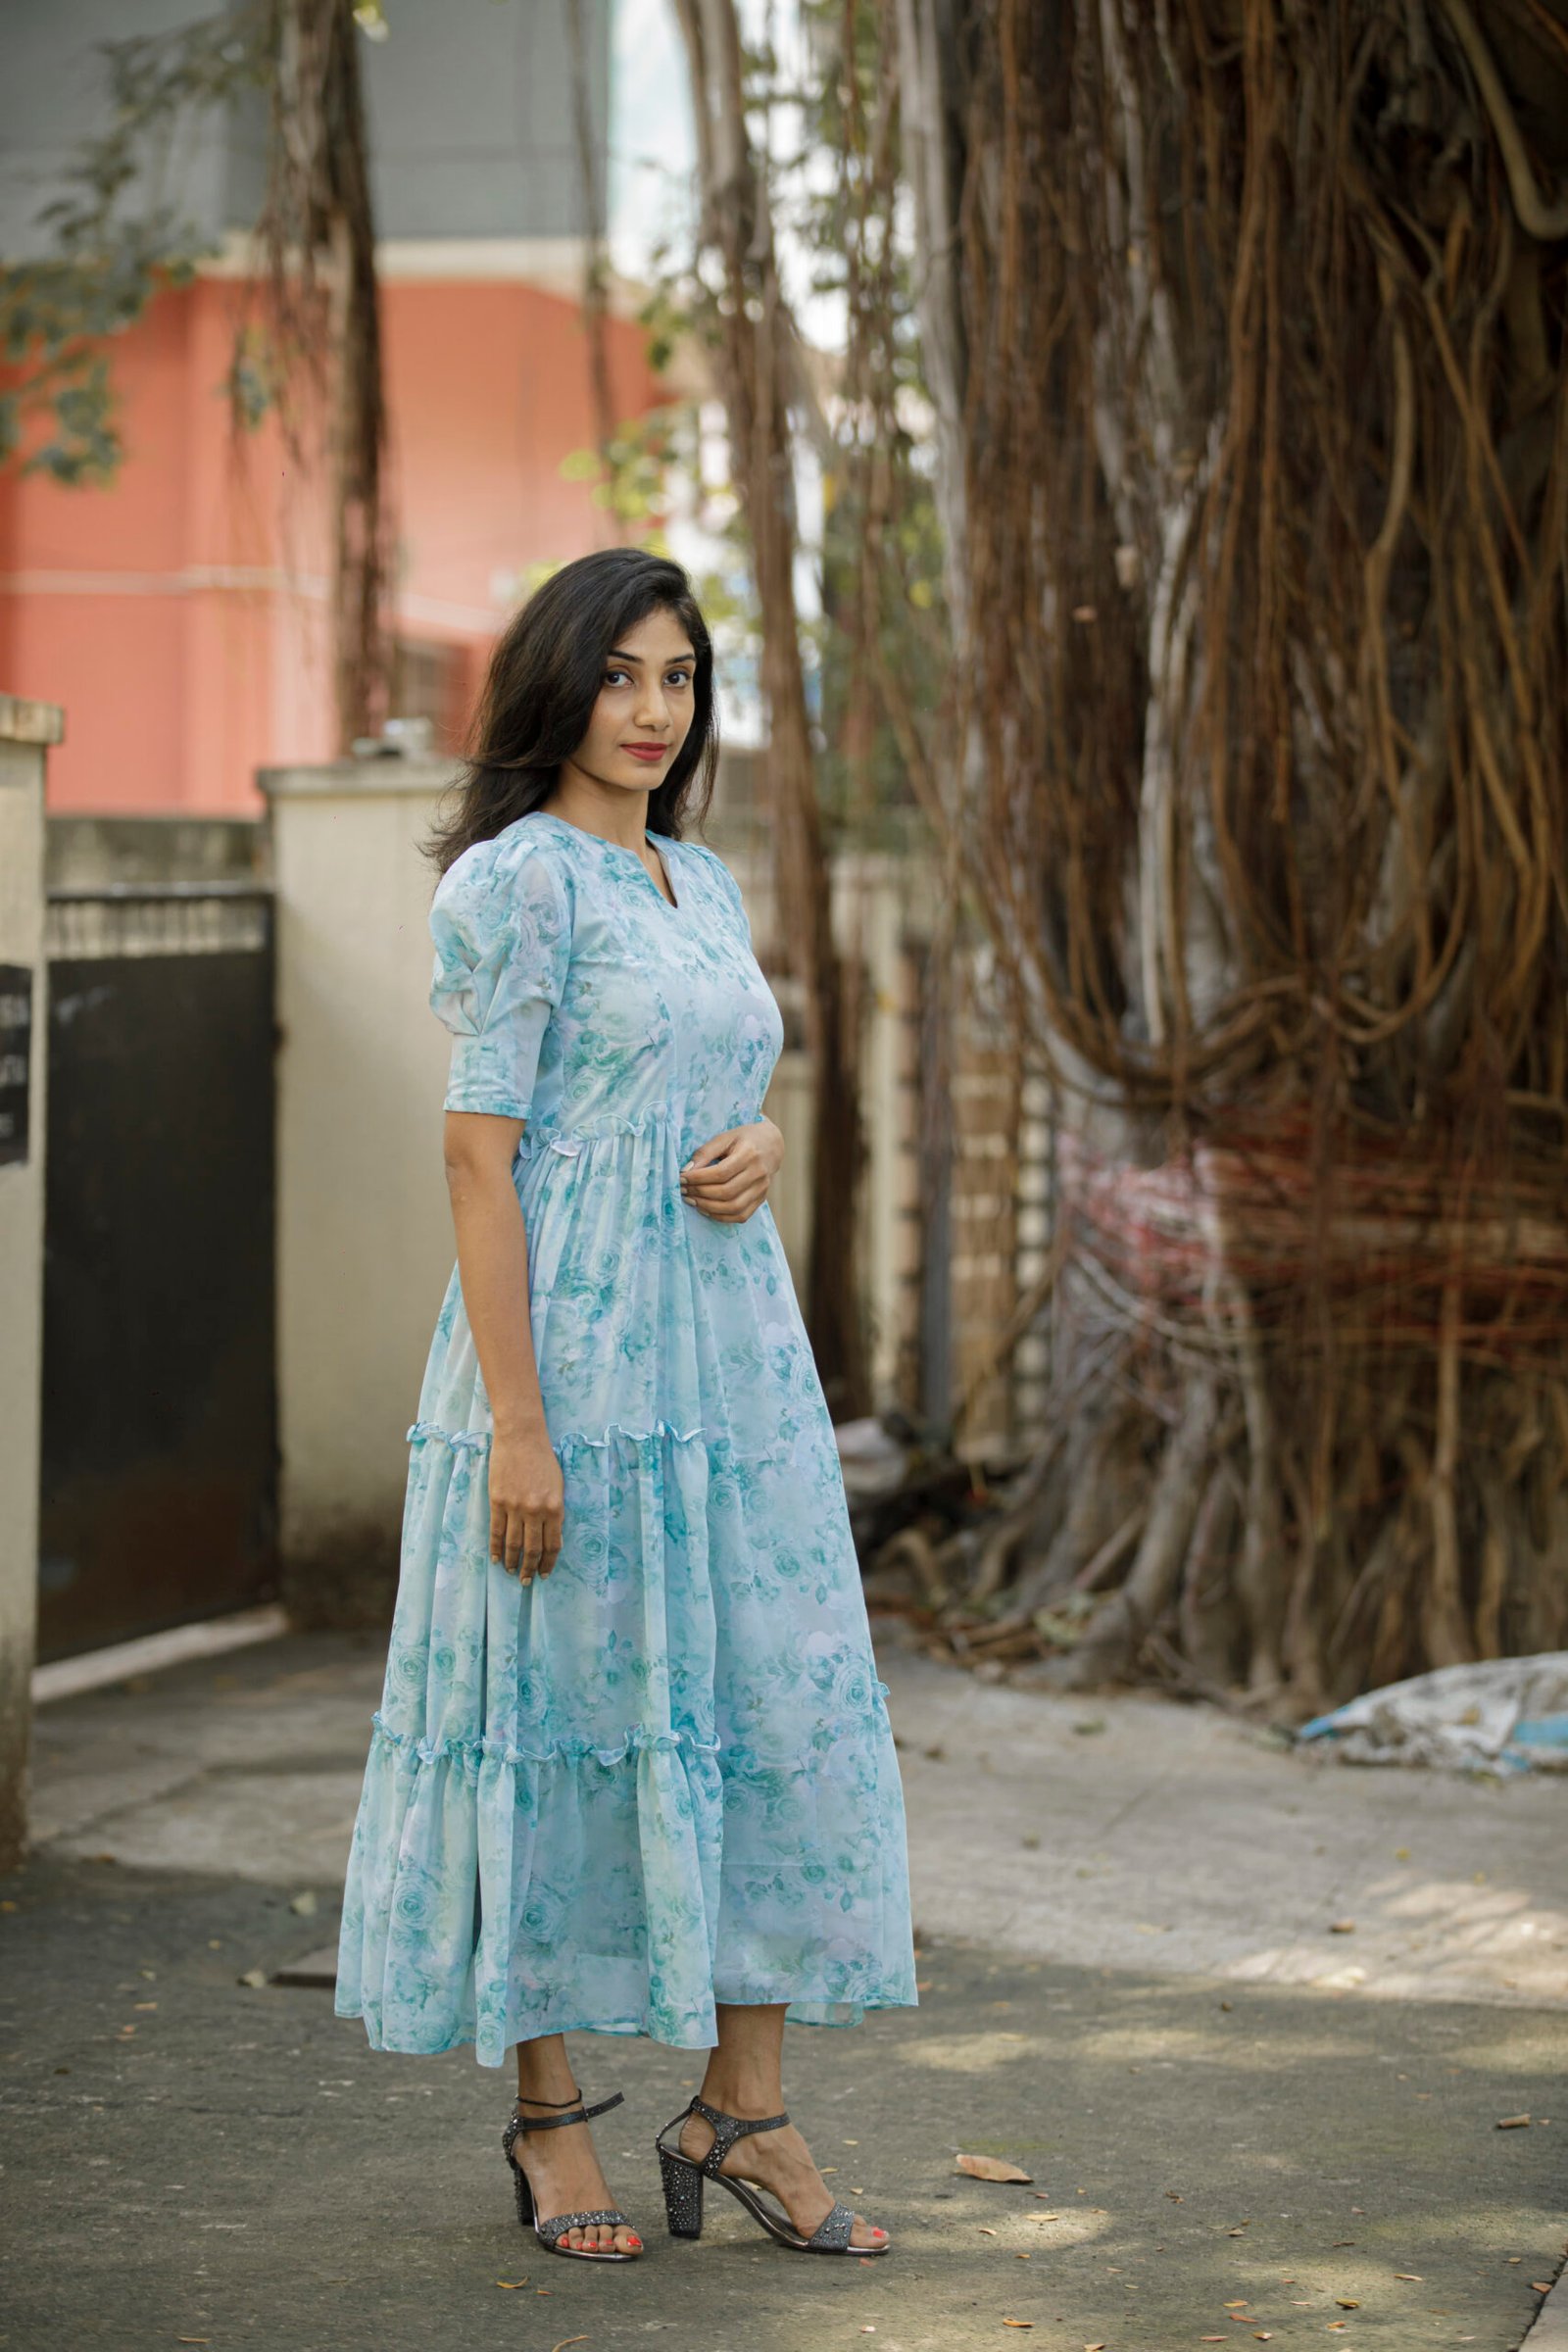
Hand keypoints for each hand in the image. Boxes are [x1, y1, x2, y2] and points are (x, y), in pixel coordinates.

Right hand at [487, 1426, 563, 1579]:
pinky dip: (496, 1548)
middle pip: (533, 1549)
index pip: (553, 1544)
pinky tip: (496, 1559)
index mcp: (555, 1508)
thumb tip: (548, 1534)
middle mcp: (536, 1511)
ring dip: (512, 1561)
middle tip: (527, 1581)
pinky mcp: (497, 1501)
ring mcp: (515, 1507)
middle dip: (530, 1568)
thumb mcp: (558, 1486)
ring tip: (511, 1572)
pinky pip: (496, 1531)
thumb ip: (554, 1510)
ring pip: (514, 1543)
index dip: (548, 1562)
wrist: (521, 1437)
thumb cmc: (543, 1459)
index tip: (545, 1574)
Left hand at [679, 1117, 783, 1222]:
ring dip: (708, 1207)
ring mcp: (762, 1189)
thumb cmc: (743, 1139)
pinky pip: (740, 1216)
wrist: (770, 1146)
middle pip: (726, 1192)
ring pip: (733, 1207)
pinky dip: (721, 1216)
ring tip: (692, 1200)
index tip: (682, 1178)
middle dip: (700, 1193)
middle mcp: (758, 1173)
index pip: (720, 1173)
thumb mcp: (724, 1138)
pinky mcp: (761, 1199)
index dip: (698, 1178)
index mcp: (749, 1154)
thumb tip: (686, 1171)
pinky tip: (705, 1209)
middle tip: (684, 1190)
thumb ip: (705, 1153)